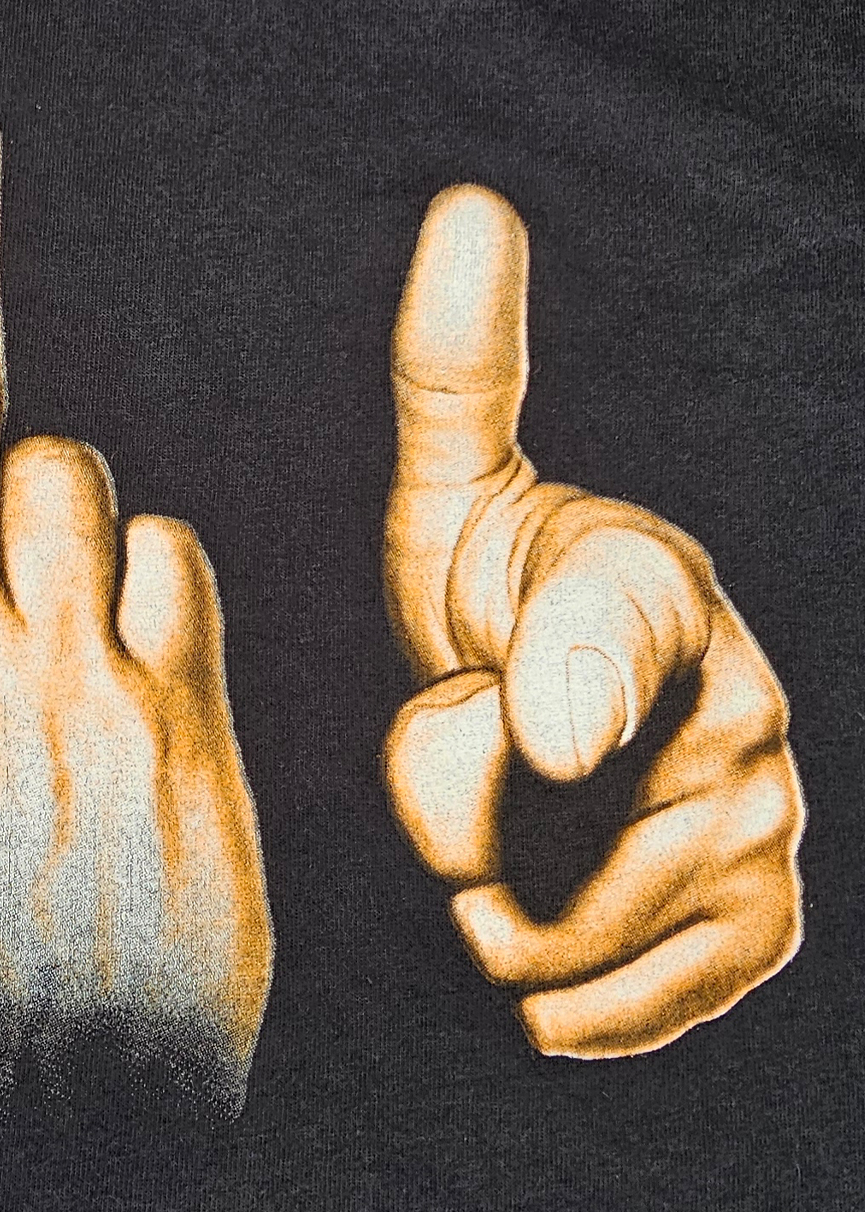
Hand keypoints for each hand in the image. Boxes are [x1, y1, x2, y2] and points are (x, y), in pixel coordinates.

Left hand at [382, 186, 802, 1057]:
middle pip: (516, 828)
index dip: (540, 691)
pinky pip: (628, 1000)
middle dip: (453, 827)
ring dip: (493, 916)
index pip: (604, 638)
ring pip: (557, 934)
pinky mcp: (755, 926)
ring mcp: (758, 826)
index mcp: (658, 587)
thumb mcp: (456, 487)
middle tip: (477, 770)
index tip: (522, 716)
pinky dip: (562, 995)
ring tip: (504, 842)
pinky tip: (540, 937)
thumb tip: (466, 210)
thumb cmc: (490, 595)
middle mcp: (741, 704)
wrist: (540, 715)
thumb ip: (458, 377)